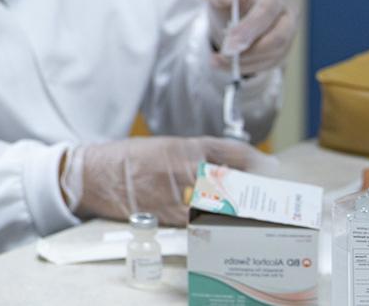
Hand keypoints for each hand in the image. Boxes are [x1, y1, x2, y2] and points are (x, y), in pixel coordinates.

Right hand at [60, 136, 275, 226]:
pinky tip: (217, 221)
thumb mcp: (172, 145)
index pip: (238, 156)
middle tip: (268, 197)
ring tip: (248, 212)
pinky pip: (202, 222)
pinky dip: (213, 222)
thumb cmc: (133, 159)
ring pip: (223, 207)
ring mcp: (179, 196)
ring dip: (238, 211)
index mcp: (189, 149)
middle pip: (237, 186)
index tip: (273, 172)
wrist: (95, 175)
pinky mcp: (170, 217)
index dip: (261, 166)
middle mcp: (187, 171)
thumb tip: (247, 164)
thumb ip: (209, 154)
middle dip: (255, 192)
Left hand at [206, 0, 298, 73]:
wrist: (235, 13)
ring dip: (244, 61)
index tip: (229, 42)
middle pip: (278, 38)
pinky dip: (246, 67)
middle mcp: (287, 13)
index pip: (267, 10)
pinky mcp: (283, 51)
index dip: (249, 28)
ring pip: (273, 55)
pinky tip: (226, 65)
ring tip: (217, 60)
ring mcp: (289, 34)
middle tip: (225, 55)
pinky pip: (268, 64)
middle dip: (250, 50)